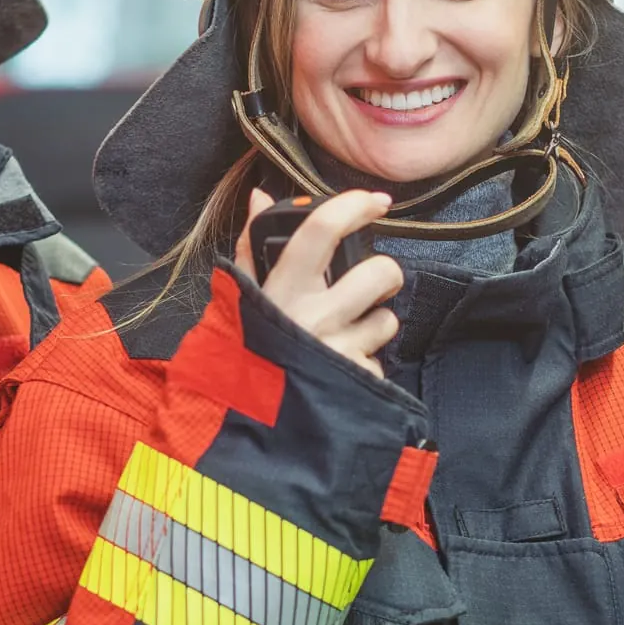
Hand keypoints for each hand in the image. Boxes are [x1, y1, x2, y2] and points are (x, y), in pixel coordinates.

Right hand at [235, 189, 402, 377]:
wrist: (238, 427)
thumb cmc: (237, 357)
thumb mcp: (236, 300)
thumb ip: (251, 247)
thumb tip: (260, 197)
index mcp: (283, 290)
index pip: (323, 230)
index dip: (354, 206)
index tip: (375, 202)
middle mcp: (316, 316)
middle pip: (381, 272)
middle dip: (383, 276)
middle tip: (365, 287)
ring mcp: (340, 350)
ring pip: (387, 320)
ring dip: (373, 325)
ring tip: (343, 337)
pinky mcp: (358, 382)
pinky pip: (379, 362)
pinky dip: (364, 364)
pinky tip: (338, 369)